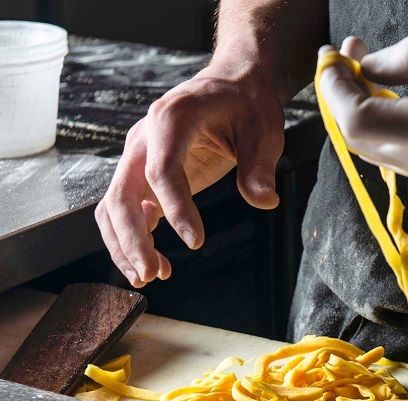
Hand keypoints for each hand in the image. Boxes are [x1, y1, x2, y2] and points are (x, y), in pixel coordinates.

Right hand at [95, 59, 284, 286]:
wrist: (232, 87)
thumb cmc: (247, 105)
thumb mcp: (264, 130)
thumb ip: (260, 165)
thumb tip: (265, 201)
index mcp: (172, 119)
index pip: (162, 169)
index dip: (176, 208)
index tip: (196, 242)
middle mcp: (144, 139)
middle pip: (122, 193)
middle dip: (132, 238)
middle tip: (152, 274)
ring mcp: (139, 157)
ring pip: (114, 206)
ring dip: (125, 245)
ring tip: (151, 278)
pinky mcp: (144, 175)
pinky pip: (127, 211)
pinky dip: (135, 240)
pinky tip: (159, 266)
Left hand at [319, 26, 407, 191]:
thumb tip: (367, 67)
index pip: (357, 122)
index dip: (334, 89)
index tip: (333, 55)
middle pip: (361, 143)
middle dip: (344, 98)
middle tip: (351, 54)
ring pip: (381, 153)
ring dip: (367, 113)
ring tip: (372, 68)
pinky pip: (406, 157)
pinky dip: (391, 128)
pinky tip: (399, 96)